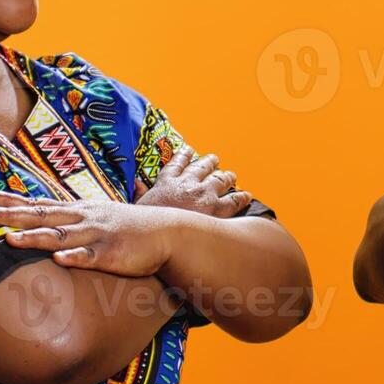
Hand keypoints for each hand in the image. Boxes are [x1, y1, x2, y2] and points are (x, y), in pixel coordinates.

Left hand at [0, 189, 180, 276]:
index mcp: (76, 211)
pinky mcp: (112, 254)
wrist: (167, 232)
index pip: (36, 203)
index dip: (8, 199)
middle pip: (40, 215)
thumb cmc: (128, 228)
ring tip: (9, 238)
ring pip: (60, 235)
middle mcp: (82, 219)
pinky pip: (91, 256)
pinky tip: (60, 259)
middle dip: (10, 213)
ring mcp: (96, 235)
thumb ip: (70, 220)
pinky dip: (75, 256)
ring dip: (35, 237)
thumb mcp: (96, 218)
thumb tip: (43, 222)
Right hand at [135, 147, 250, 217]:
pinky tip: (247, 195)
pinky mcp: (215, 208)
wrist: (157, 234)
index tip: (188, 149)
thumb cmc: (145, 224)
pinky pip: (233, 200)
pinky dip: (241, 196)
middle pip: (202, 167)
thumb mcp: (139, 206)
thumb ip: (140, 193)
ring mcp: (202, 193)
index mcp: (167, 181)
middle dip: (209, 162)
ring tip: (231, 175)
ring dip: (227, 176)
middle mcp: (187, 183)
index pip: (177, 163)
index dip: (184, 155)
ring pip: (220, 179)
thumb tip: (137, 183)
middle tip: (214, 159)